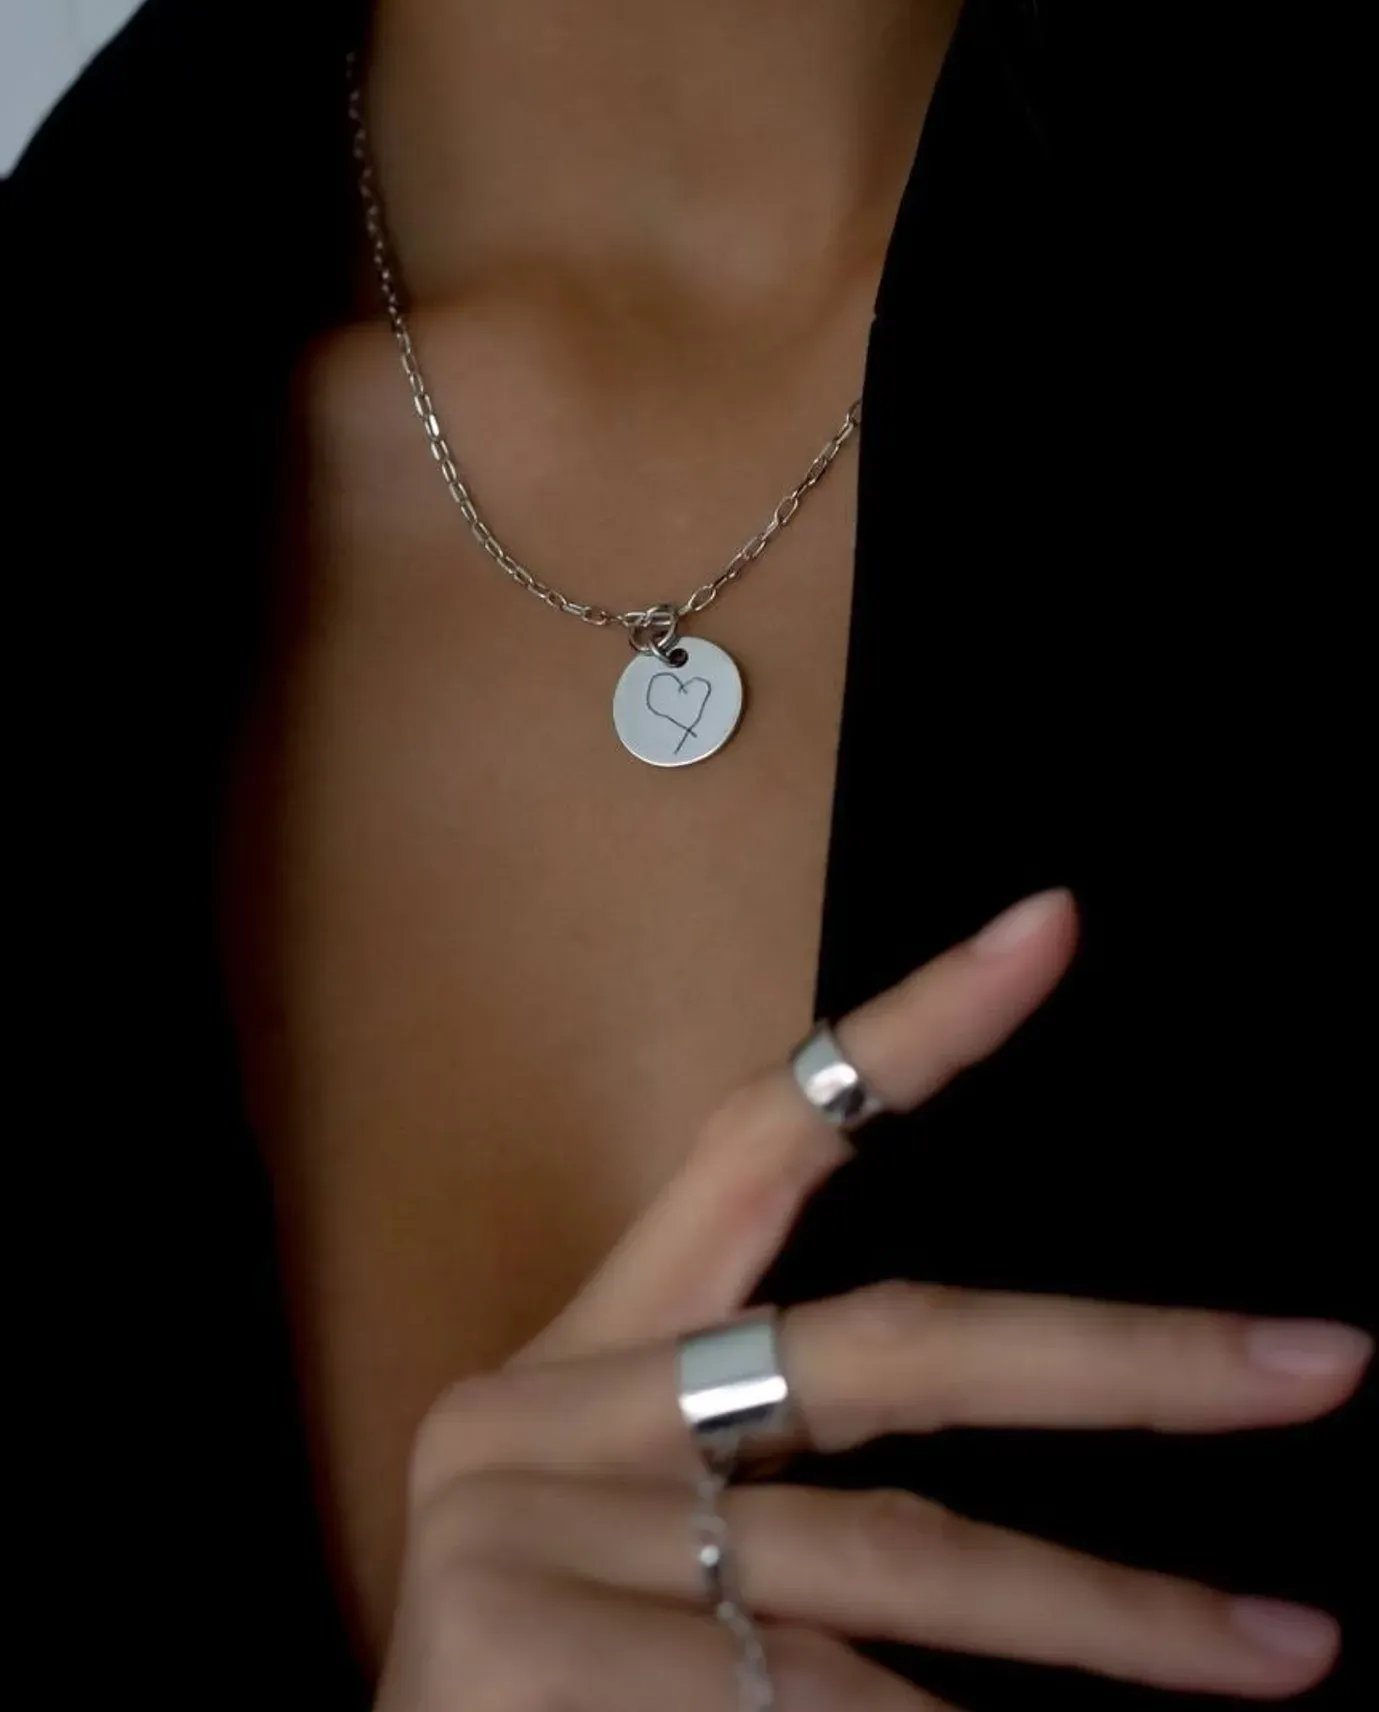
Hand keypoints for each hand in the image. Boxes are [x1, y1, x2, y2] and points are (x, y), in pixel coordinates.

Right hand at [374, 888, 1369, 1709]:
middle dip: (1122, 1358)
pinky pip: (811, 1693)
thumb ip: (798, 1511)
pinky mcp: (526, 1648)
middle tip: (1320, 1363)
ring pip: (893, 1557)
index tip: (1049, 926)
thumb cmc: (545, 1698)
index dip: (905, 1032)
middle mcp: (555, 1409)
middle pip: (887, 1346)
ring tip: (1277, 1648)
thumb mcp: (658, 1569)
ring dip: (1107, 1617)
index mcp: (594, 1359)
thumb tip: (1033, 1541)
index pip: (759, 1143)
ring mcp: (535, 1522)